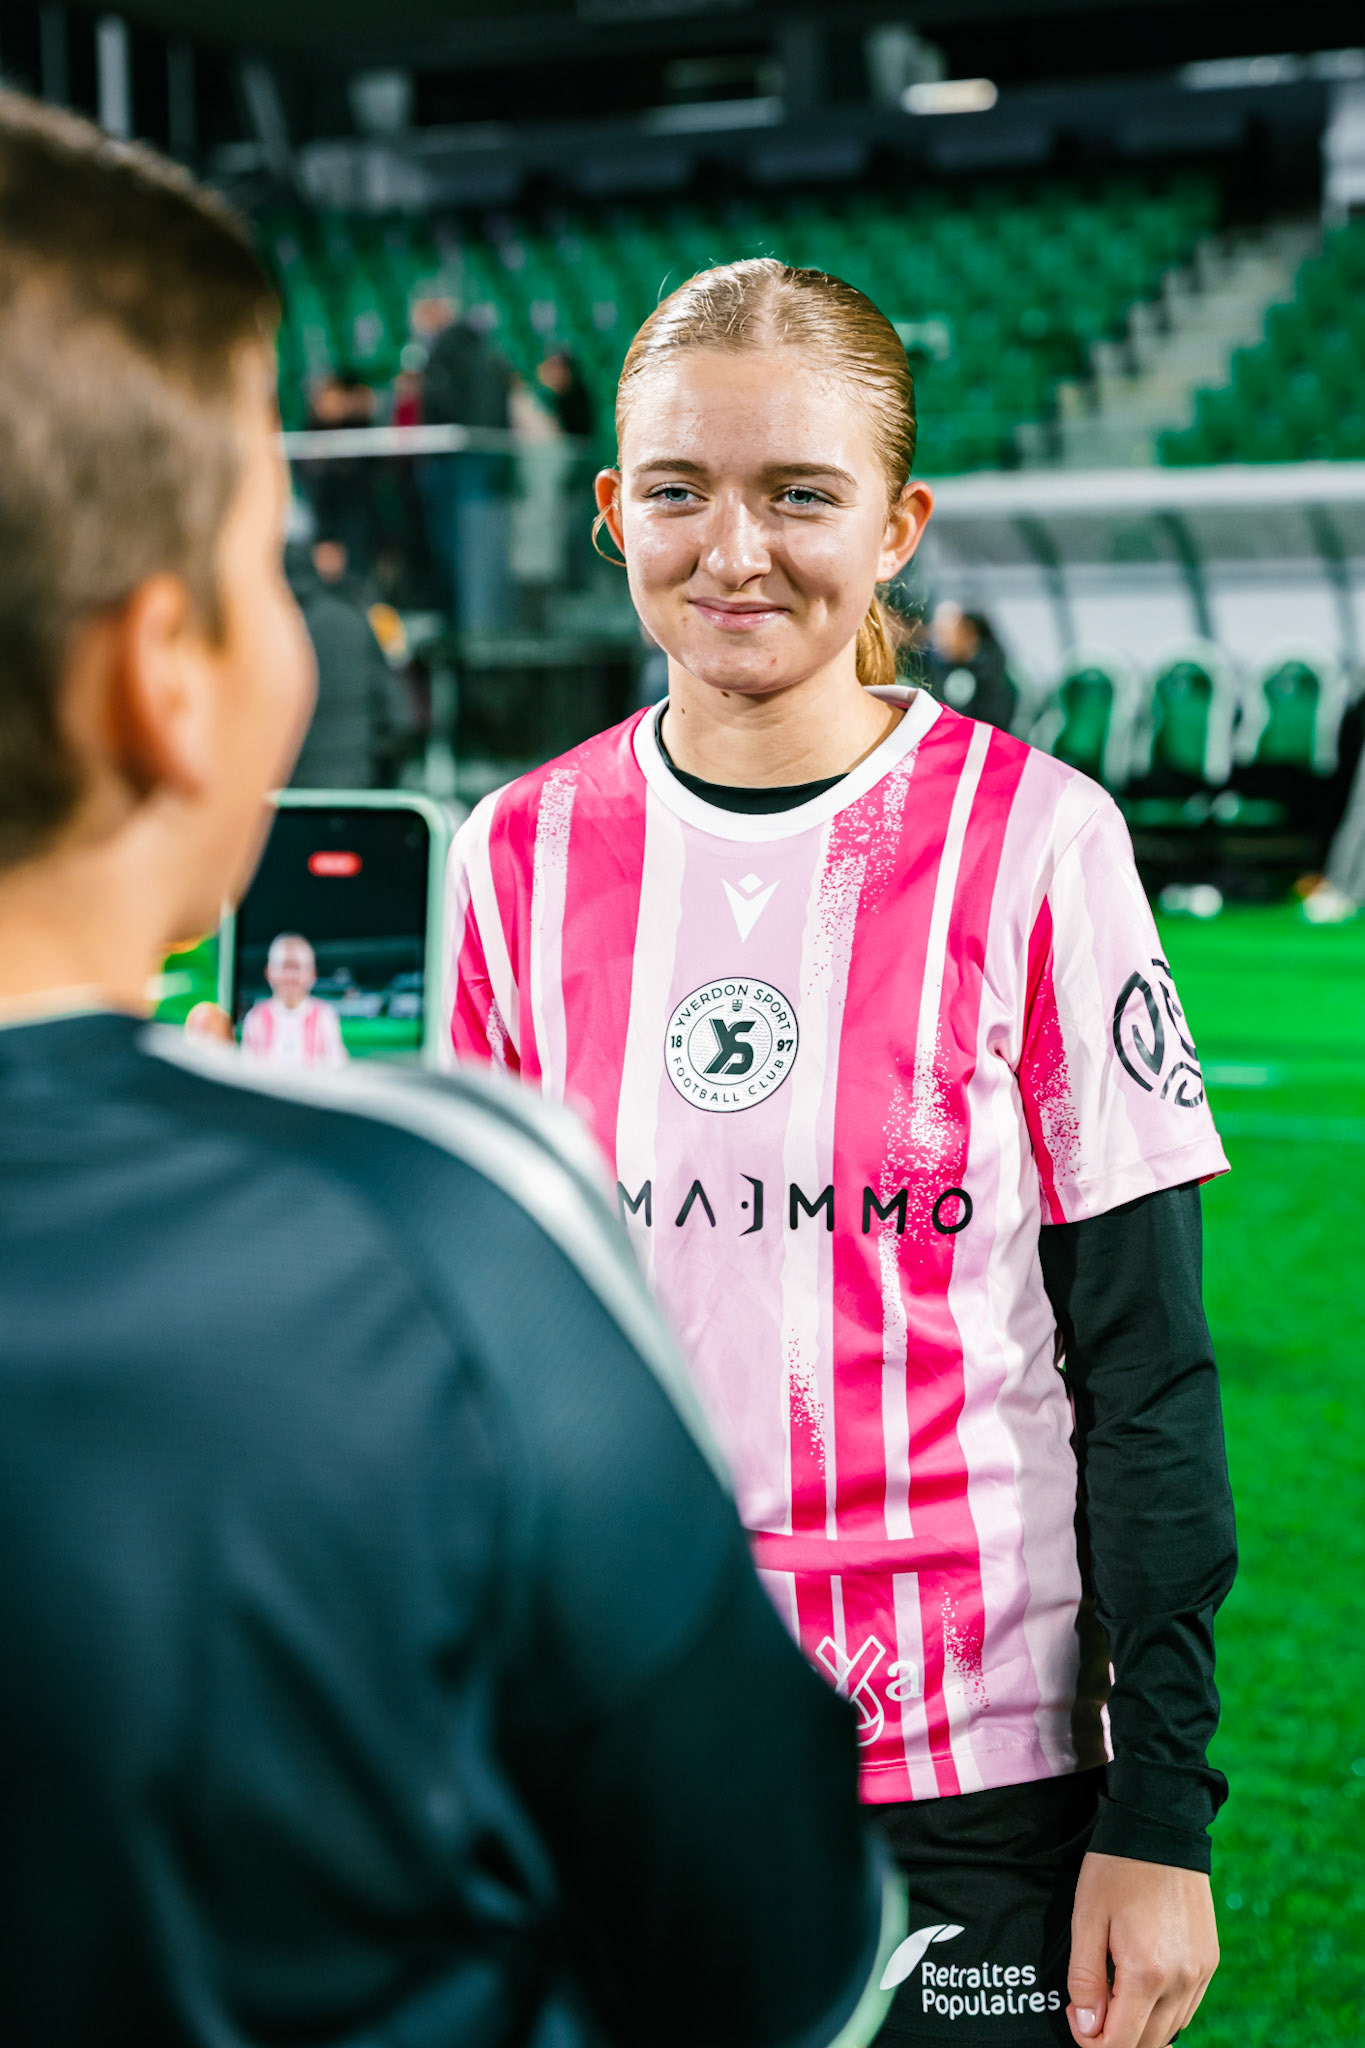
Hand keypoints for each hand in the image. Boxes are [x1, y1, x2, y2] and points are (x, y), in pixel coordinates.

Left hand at [1067, 1852, 1217, 2047]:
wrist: (1160, 1828)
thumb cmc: (1117, 1869)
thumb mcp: (1086, 1919)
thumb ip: (1085, 1979)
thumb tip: (1088, 2027)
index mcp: (1147, 1973)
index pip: (1121, 2044)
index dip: (1091, 2041)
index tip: (1076, 2013)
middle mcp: (1182, 1981)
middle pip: (1147, 2043)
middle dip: (1115, 2036)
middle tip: (1090, 2003)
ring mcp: (1201, 1973)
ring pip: (1171, 2030)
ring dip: (1140, 2026)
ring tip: (1114, 1989)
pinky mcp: (1210, 1962)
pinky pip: (1188, 2008)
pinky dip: (1164, 2011)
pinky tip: (1142, 1986)